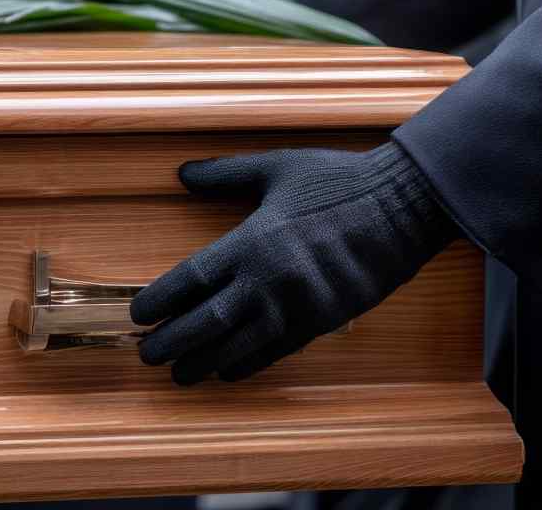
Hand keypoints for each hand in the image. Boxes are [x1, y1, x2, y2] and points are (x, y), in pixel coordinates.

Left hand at [131, 142, 456, 384]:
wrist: (403, 207)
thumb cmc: (338, 181)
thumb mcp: (277, 168)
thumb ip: (225, 175)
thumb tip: (182, 174)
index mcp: (251, 241)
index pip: (191, 279)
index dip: (159, 300)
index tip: (138, 314)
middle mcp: (268, 280)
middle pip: (205, 322)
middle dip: (171, 342)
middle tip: (147, 354)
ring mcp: (296, 306)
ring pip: (236, 347)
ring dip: (203, 363)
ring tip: (179, 373)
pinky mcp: (321, 322)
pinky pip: (274, 352)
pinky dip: (246, 365)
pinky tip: (226, 372)